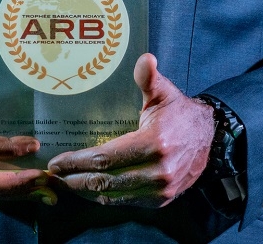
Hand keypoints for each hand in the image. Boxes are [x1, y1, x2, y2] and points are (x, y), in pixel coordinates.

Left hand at [47, 53, 213, 207]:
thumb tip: (145, 59)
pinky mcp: (161, 200)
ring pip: (114, 196)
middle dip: (75, 179)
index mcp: (154, 142)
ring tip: (65, 183)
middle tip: (54, 175)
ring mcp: (160, 189)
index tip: (57, 161)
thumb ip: (149, 78)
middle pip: (106, 180)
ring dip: (86, 192)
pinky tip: (89, 191)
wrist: (208, 137)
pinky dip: (105, 198)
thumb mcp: (164, 92)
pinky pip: (126, 202)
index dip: (78, 161)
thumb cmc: (178, 112)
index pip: (106, 157)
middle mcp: (158, 171)